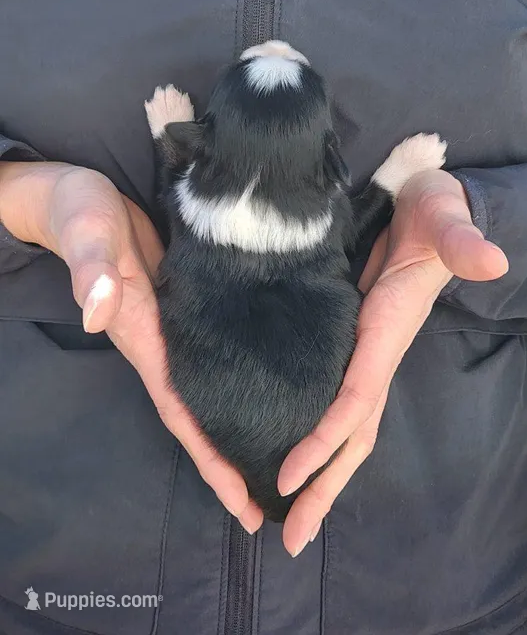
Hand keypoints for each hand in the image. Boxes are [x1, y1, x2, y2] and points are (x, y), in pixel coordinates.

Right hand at [0, 162, 262, 533]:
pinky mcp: (185, 306)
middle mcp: (159, 344)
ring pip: (209, 389)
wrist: (74, 196)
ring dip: (236, 427)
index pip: (182, 409)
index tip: (242, 501)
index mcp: (143, 337)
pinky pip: (214, 355)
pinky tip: (264, 389)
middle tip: (271, 504)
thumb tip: (98, 308)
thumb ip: (92, 268)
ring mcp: (172, 327)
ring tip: (278, 457)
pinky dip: (236, 381)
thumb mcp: (87, 232)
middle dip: (230, 460)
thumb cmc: (79, 214)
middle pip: (199, 414)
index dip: (211, 455)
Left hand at [278, 169, 508, 556]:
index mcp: (387, 335)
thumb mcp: (448, 220)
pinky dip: (317, 433)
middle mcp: (378, 355)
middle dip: (324, 488)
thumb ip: (464, 240)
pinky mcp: (355, 342)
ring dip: (321, 474)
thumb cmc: (438, 214)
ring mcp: (367, 353)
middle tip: (289, 540)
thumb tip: (490, 259)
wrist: (434, 210)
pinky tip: (293, 451)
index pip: (355, 400)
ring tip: (290, 516)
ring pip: (345, 427)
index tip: (288, 476)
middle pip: (353, 436)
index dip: (324, 439)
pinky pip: (336, 399)